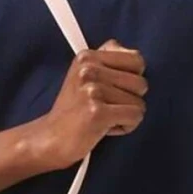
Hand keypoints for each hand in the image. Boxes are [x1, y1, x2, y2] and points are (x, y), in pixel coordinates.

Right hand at [37, 39, 146, 162]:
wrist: (51, 139)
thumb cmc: (73, 111)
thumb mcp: (84, 75)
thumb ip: (108, 60)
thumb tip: (134, 54)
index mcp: (87, 57)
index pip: (136, 59)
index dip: (132, 78)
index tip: (114, 89)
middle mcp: (89, 70)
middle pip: (141, 83)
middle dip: (130, 100)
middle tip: (107, 107)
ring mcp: (93, 91)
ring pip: (139, 102)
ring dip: (126, 116)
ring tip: (104, 118)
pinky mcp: (98, 113)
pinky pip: (136, 116)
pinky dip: (127, 127)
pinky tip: (106, 128)